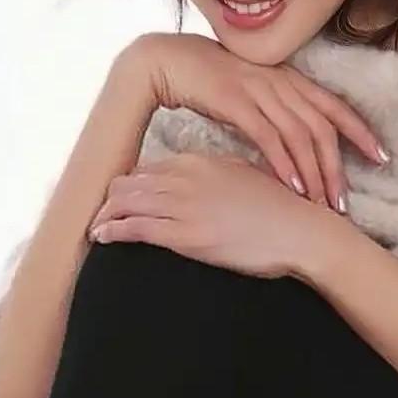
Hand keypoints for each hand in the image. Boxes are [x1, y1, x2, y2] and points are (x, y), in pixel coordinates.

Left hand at [85, 151, 334, 279]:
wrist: (300, 231)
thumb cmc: (280, 208)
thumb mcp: (244, 175)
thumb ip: (216, 173)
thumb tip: (202, 179)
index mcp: (200, 161)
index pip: (150, 168)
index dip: (131, 183)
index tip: (124, 195)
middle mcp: (186, 178)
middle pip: (130, 182)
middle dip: (112, 198)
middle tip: (103, 212)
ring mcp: (184, 206)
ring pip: (127, 202)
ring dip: (106, 215)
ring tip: (97, 226)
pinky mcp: (185, 235)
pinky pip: (136, 228)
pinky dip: (113, 231)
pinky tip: (103, 236)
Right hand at [120, 32, 389, 211]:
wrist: (166, 60)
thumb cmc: (207, 80)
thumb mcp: (250, 93)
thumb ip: (273, 112)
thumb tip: (290, 144)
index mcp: (288, 78)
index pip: (334, 105)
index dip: (361, 131)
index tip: (382, 157)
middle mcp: (280, 81)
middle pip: (322, 127)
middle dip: (338, 167)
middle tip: (346, 202)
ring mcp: (259, 90)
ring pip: (300, 135)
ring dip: (314, 173)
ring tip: (322, 204)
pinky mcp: (236, 102)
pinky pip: (269, 136)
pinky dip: (285, 164)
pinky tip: (294, 187)